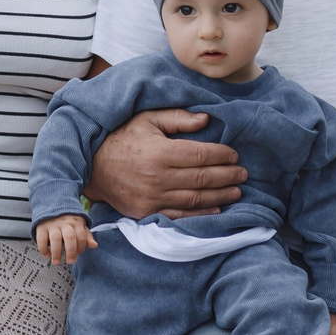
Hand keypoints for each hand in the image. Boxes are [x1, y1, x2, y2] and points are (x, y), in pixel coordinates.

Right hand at [34, 215, 94, 265]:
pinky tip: (47, 255)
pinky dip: (43, 248)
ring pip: (55, 238)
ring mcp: (52, 224)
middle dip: (71, 251)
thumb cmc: (68, 221)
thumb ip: (86, 236)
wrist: (51, 207)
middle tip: (70, 262)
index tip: (78, 254)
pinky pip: (41, 238)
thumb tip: (94, 245)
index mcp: (76, 222)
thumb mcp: (79, 225)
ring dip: (56, 252)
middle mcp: (64, 222)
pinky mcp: (41, 227)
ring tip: (57, 262)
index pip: (81, 236)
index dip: (81, 247)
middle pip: (70, 237)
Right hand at [85, 109, 245, 217]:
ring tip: (236, 191)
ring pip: (195, 199)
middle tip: (243, 173)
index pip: (200, 155)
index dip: (221, 155)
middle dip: (227, 175)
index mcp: (160, 152)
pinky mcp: (147, 212)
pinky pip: (180, 216)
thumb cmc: (122, 138)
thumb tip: (206, 120)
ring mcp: (152, 198)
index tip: (234, 154)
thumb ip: (177, 118)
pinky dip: (201, 214)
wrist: (92, 166)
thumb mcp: (146, 119)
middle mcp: (158, 177)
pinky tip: (217, 209)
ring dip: (220, 196)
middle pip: (202, 178)